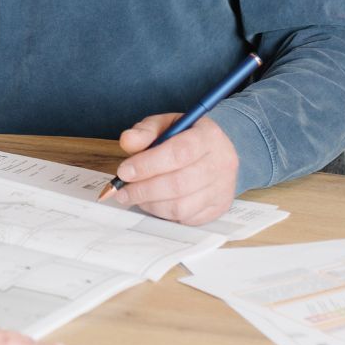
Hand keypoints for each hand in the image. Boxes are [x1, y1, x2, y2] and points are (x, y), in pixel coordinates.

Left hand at [109, 114, 239, 225]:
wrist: (215, 152)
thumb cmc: (186, 138)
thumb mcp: (166, 125)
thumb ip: (145, 131)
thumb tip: (127, 141)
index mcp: (209, 136)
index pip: (178, 153)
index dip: (148, 165)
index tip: (124, 171)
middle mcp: (222, 163)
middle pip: (179, 184)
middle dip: (144, 189)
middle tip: (122, 190)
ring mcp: (223, 189)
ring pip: (181, 206)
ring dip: (151, 204)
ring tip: (135, 196)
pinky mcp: (219, 208)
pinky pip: (185, 219)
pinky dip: (163, 213)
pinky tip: (152, 202)